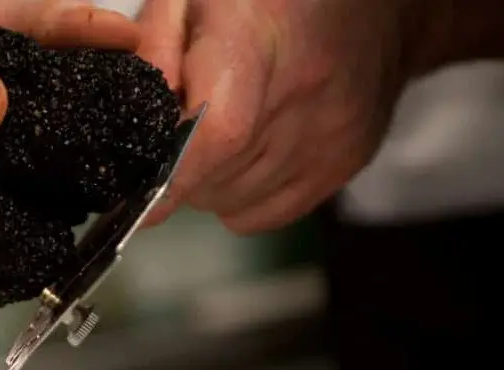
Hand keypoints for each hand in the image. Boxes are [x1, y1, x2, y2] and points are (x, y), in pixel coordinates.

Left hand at [136, 0, 412, 233]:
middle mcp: (304, 94)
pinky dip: (240, 197)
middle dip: (180, 169)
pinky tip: (248, 154)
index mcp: (259, 41)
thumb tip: (132, 126)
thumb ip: (155, 50)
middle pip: (216, 176)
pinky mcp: (346, 163)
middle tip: (181, 131)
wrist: (370, 5)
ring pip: (232, 202)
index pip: (218, 133)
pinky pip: (263, 215)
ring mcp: (331, 136)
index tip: (138, 202)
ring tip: (220, 134)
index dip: (175, 175)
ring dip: (210, 182)